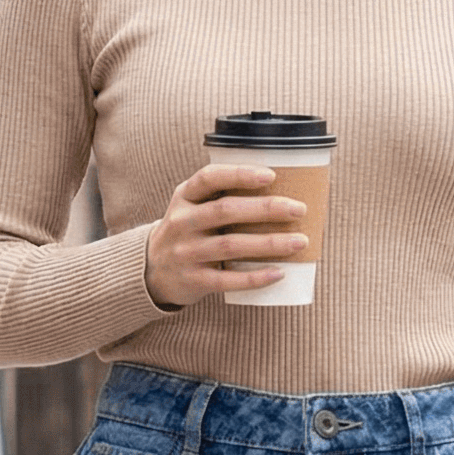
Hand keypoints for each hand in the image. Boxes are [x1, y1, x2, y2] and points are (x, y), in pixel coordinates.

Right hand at [145, 164, 308, 307]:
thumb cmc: (188, 231)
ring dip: (269, 243)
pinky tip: (279, 273)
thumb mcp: (192, 206)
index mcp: (185, 197)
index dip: (240, 174)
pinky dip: (255, 277)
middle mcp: (182, 222)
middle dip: (266, 208)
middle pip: (226, 211)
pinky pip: (227, 279)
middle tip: (299, 209)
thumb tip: (281, 190)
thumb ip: (221, 196)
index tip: (271, 175)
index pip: (209, 178)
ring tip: (300, 241)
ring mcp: (186, 252)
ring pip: (230, 245)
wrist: (154, 270)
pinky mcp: (193, 280)